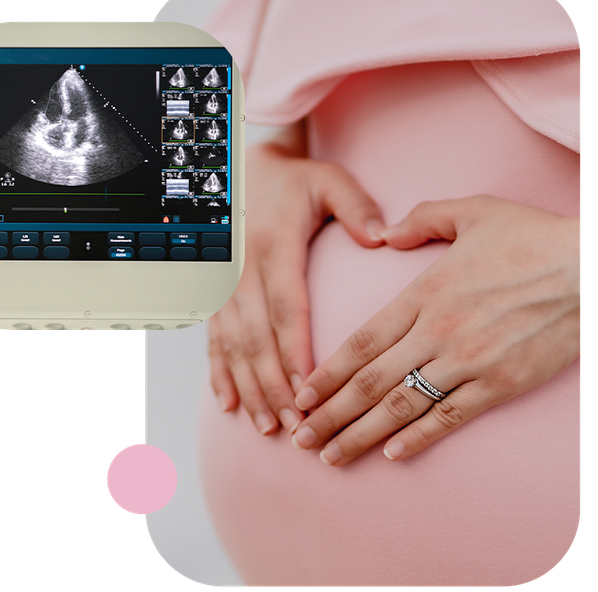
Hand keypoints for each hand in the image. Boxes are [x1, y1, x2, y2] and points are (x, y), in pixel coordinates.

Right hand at [208, 126, 384, 434]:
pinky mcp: (217, 294)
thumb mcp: (329, 182)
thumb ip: (357, 207)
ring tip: (268, 425)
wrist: (245, 172)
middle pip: (258, 338)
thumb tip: (382, 237)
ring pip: (234, 346)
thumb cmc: (294, 182)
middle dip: (275, 385)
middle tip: (295, 424)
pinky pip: (215, 339)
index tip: (308, 389)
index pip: (286, 308)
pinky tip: (229, 403)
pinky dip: (220, 373)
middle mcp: (244, 271)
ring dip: (250, 388)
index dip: (294, 351)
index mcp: (275, 247)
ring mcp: (225, 285)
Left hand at [291, 195, 581, 463]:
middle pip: (371, 383)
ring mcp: (468, 362)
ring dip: (361, 435)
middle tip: (300, 437)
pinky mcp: (500, 384)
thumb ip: (421, 220)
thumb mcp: (472, 211)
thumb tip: (384, 234)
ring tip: (331, 455)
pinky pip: (451, 417)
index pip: (361, 343)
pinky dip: (419, 438)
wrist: (591, 268)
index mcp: (423, 294)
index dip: (327, 374)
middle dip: (330, 414)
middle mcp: (437, 332)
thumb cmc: (531, 237)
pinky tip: (392, 456)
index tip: (301, 395)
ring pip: (402, 407)